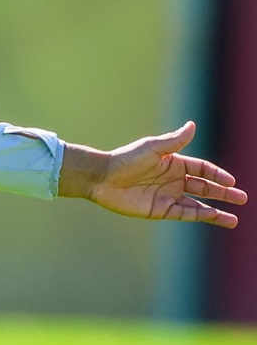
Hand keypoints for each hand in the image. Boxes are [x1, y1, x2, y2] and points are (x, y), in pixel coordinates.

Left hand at [61, 121, 246, 226]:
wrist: (102, 178)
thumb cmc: (125, 159)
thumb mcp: (152, 148)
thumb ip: (174, 141)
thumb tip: (193, 125)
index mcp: (173, 163)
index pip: (202, 169)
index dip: (218, 175)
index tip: (232, 182)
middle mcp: (172, 181)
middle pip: (204, 188)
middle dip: (224, 193)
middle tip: (243, 199)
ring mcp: (167, 196)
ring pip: (197, 205)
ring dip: (215, 212)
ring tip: (234, 219)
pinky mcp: (158, 210)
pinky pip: (183, 214)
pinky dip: (199, 216)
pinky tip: (213, 217)